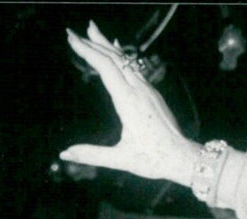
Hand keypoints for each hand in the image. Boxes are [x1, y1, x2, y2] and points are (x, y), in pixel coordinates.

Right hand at [61, 22, 193, 183]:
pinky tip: (116, 48)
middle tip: (73, 31)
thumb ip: (91, 155)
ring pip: (124, 60)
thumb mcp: (120, 160)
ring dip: (106, 44)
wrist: (181, 157)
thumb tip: (65, 154)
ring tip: (92, 31)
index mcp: (128, 102)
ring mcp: (147, 89)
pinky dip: (121, 55)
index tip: (72, 39)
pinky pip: (134, 67)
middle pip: (113, 58)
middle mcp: (138, 90)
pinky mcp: (152, 93)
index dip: (87, 51)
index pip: (105, 67)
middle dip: (92, 43)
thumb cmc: (153, 160)